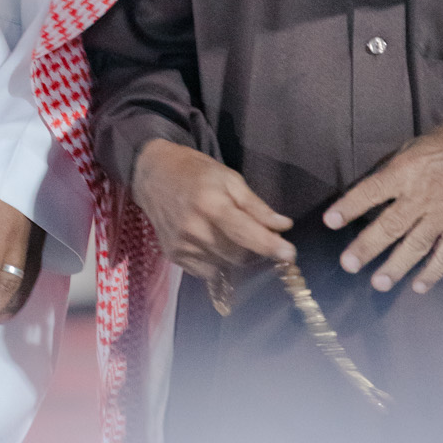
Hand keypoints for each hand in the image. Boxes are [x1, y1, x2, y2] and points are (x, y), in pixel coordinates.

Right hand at [131, 140, 294, 278]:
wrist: (152, 174)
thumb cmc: (195, 172)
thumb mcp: (229, 178)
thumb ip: (256, 205)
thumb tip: (283, 227)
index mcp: (211, 205)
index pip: (247, 234)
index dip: (271, 246)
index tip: (290, 254)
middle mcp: (195, 229)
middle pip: (239, 255)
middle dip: (253, 249)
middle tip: (254, 234)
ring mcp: (182, 245)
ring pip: (225, 265)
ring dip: (235, 256)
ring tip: (229, 235)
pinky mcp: (174, 256)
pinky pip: (207, 271)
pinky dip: (217, 261)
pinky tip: (212, 242)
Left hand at [323, 109, 442, 294]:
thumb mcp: (414, 145)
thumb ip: (393, 169)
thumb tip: (372, 188)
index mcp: (405, 172)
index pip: (371, 192)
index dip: (349, 207)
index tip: (330, 222)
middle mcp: (421, 197)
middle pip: (389, 226)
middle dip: (367, 247)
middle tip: (348, 265)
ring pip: (415, 246)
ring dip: (395, 266)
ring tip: (378, 283)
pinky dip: (433, 272)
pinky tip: (418, 286)